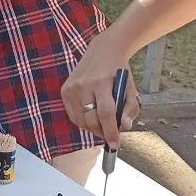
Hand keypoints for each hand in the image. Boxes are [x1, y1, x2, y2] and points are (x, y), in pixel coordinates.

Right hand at [61, 32, 138, 147]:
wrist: (103, 51)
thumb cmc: (118, 71)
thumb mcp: (130, 87)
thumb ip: (130, 108)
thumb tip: (125, 126)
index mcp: (102, 82)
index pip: (105, 114)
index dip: (110, 132)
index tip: (115, 144)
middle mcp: (84, 85)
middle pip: (91, 119)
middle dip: (101, 132)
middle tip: (110, 135)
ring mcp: (72, 87)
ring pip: (80, 120)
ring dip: (92, 128)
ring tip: (102, 127)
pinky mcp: (65, 90)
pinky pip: (73, 114)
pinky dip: (82, 121)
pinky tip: (91, 118)